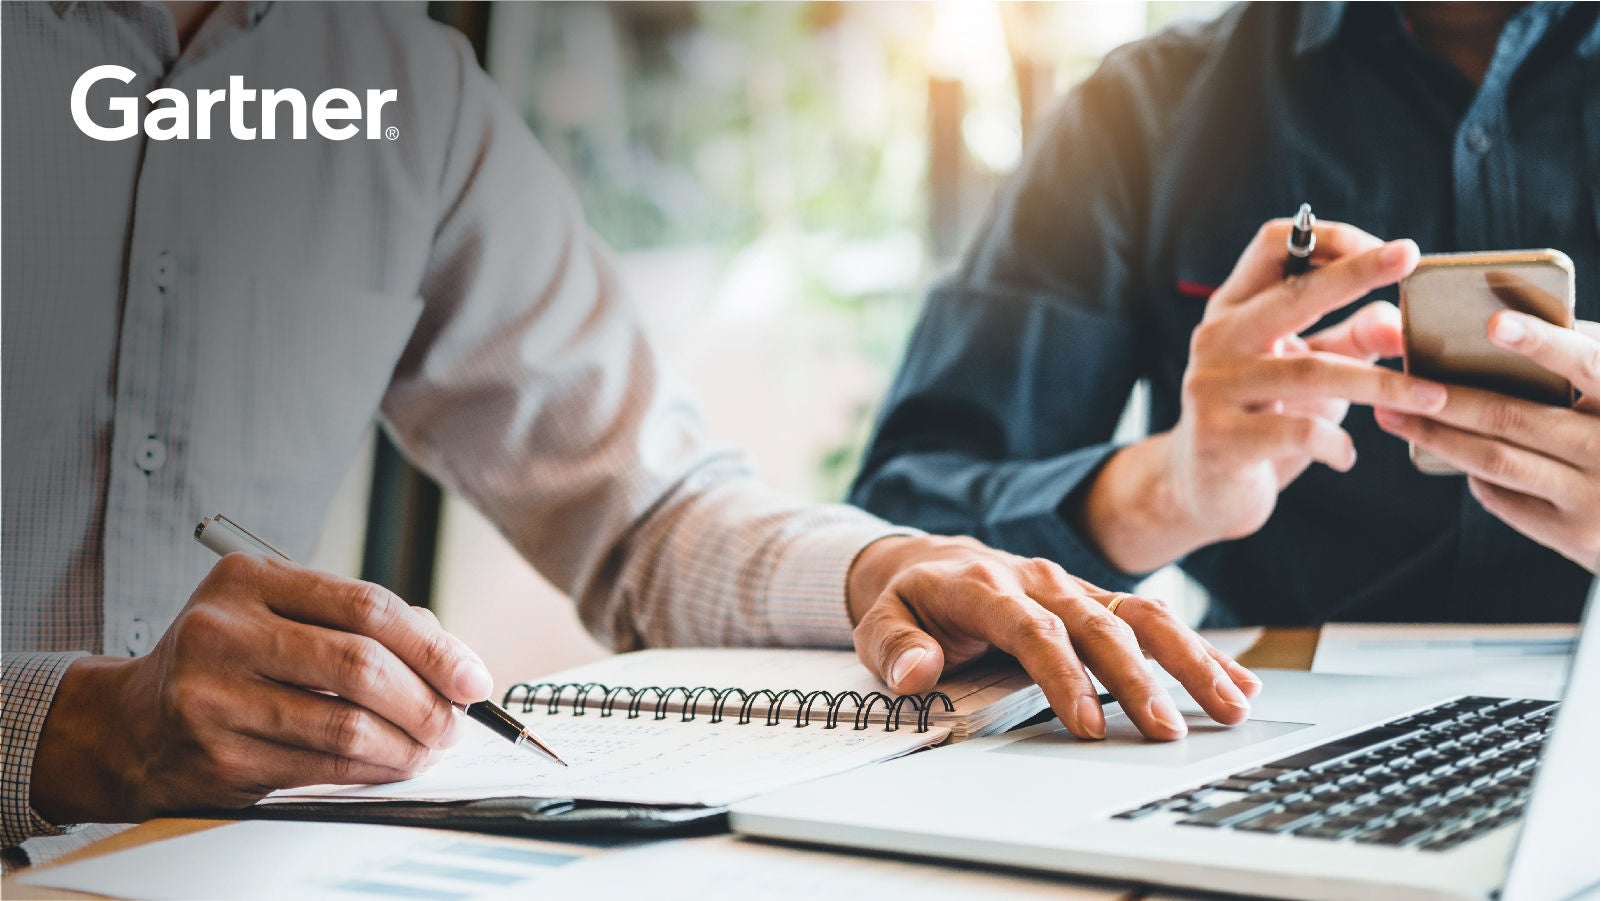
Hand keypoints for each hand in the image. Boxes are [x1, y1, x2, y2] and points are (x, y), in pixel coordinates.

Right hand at [31, 554, 492, 823]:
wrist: (131, 723)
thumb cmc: (228, 660)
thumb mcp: (276, 612)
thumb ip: (358, 622)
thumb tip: (450, 658)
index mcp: (247, 579)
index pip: (366, 605)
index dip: (433, 646)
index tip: (472, 677)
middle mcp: (224, 632)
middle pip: (360, 664)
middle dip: (427, 699)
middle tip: (456, 721)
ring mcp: (214, 697)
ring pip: (345, 723)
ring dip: (406, 743)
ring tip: (430, 747)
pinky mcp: (218, 755)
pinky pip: (321, 765)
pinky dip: (373, 769)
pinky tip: (392, 765)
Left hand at [846, 535, 1261, 740]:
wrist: (928, 558)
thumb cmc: (911, 600)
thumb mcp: (881, 620)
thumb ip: (894, 647)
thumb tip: (919, 671)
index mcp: (986, 586)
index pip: (1033, 630)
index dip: (1062, 676)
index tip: (1085, 724)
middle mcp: (1039, 580)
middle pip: (1099, 626)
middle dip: (1136, 680)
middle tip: (1165, 729)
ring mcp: (1073, 587)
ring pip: (1140, 615)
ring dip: (1187, 659)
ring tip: (1230, 703)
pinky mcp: (1096, 599)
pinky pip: (1152, 618)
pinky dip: (1195, 649)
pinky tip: (1236, 679)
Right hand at [1079, 220, 1450, 572]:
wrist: (1202, 491)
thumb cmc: (1265, 418)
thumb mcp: (1312, 371)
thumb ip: (1354, 340)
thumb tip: (1402, 321)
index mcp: (1233, 309)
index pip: (1274, 244)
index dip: (1331, 239)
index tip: (1389, 253)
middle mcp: (1215, 339)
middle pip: (1292, 293)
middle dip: (1356, 272)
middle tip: (1410, 255)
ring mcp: (1211, 388)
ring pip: (1312, 372)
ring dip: (1382, 384)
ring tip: (1433, 398)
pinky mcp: (1220, 440)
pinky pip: (1298, 433)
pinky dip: (1337, 445)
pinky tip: (1346, 458)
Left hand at [1375, 312, 1598, 572]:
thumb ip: (1584, 363)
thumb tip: (1502, 327)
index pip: (1589, 364)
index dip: (1542, 343)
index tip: (1493, 323)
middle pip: (1513, 418)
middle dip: (1446, 401)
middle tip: (1397, 382)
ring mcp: (1594, 499)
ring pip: (1495, 460)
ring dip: (1436, 436)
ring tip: (1393, 414)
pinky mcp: (1572, 535)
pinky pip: (1500, 496)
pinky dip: (1471, 470)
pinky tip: (1449, 449)